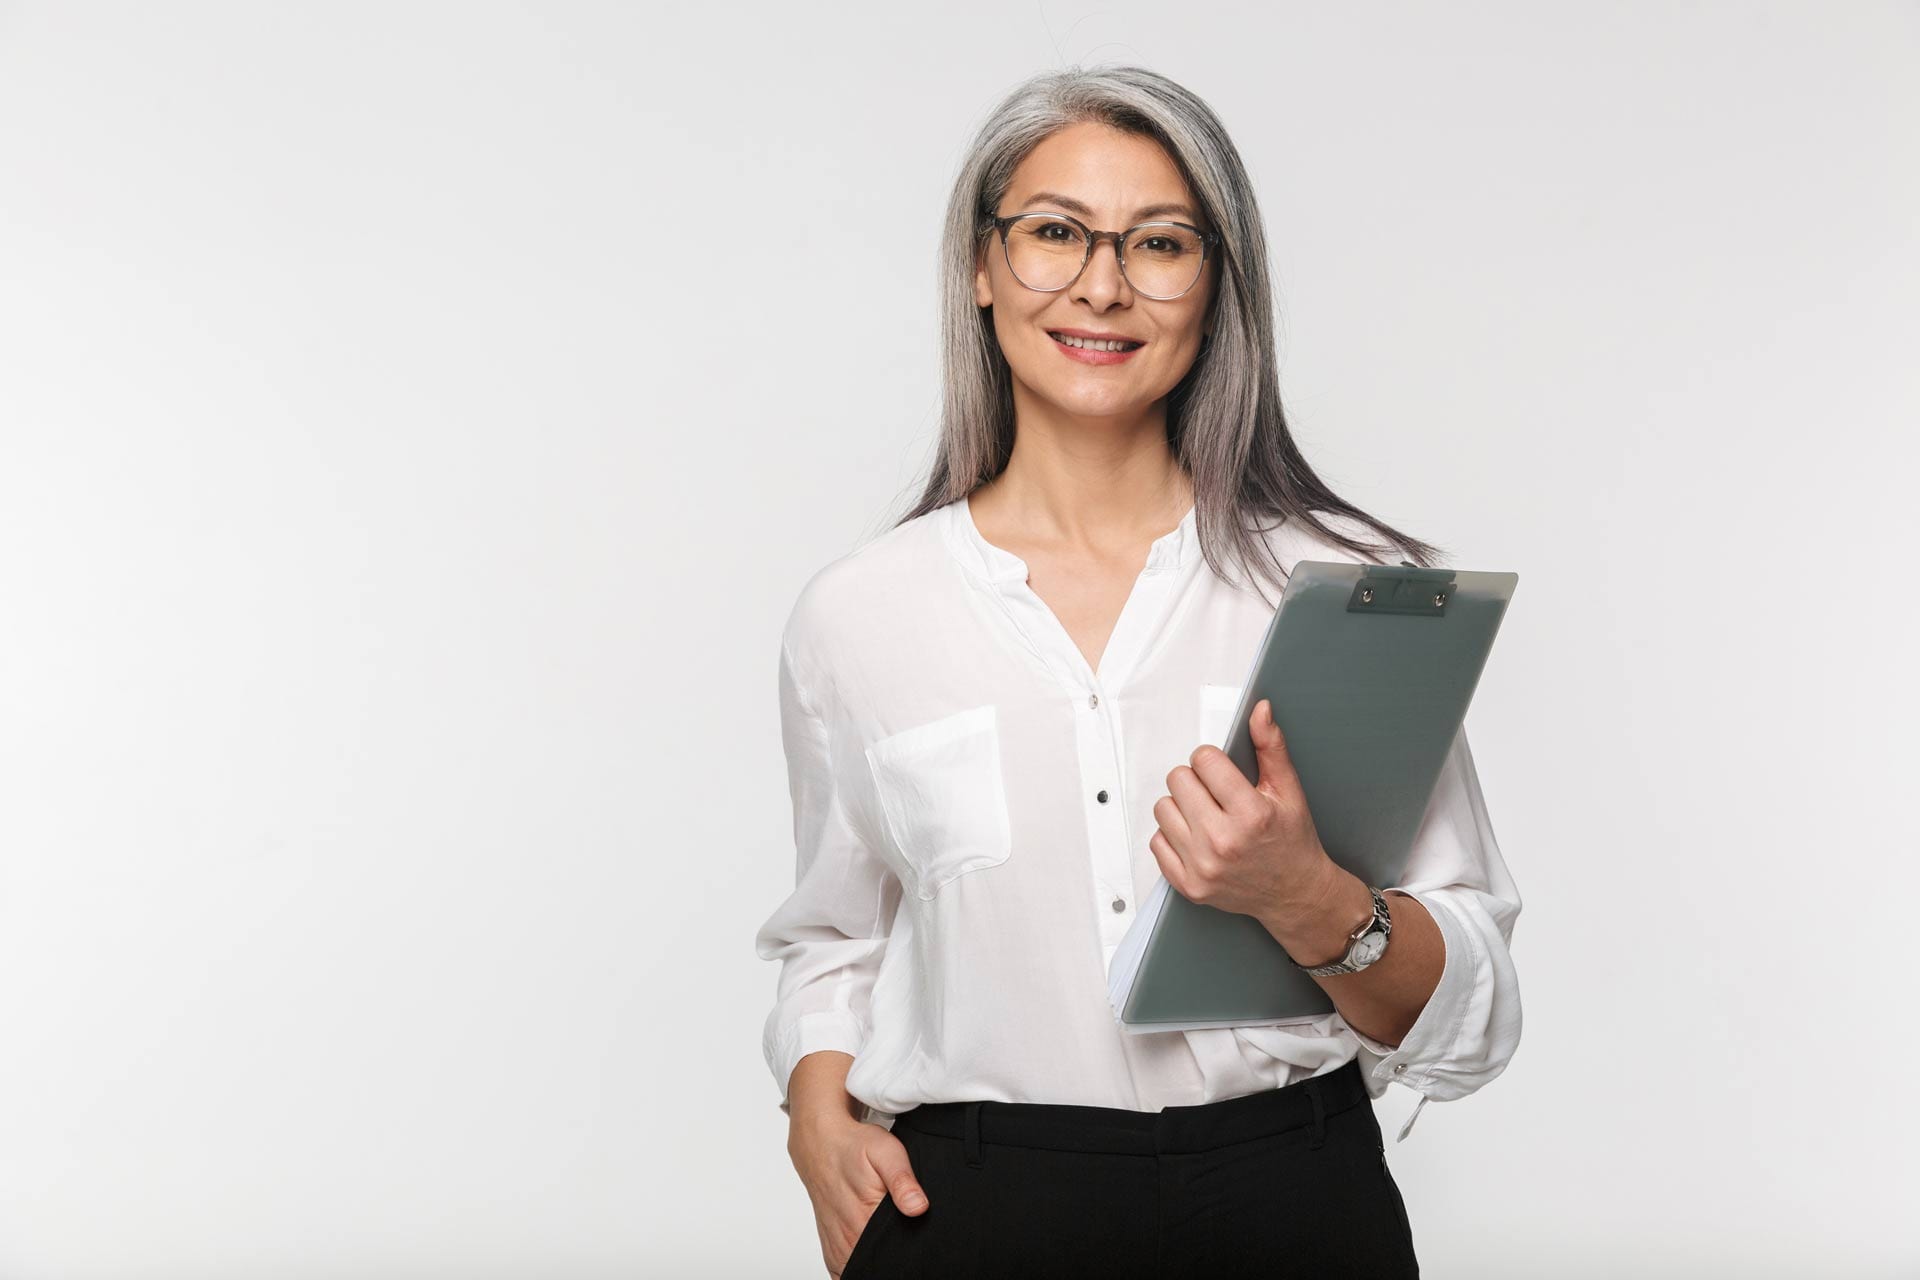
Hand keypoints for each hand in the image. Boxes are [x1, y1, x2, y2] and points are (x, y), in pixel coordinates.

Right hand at [787, 1113, 929, 1276]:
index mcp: (862, 1220)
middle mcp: (847, 1238)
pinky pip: (843, 1272)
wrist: (820, 1142)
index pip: (891, 1257)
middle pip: (877, 1267)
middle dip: (893, 1260)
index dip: (907, 1254)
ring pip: (859, 1271)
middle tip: (903, 1239)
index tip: (915, 1245)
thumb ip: (903, 1181)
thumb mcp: (886, 1152)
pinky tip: (871, 1254)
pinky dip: (858, 1267)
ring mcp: (837, 1246)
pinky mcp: (831, 1247)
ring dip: (875, 1264)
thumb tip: (919, 1207)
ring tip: (889, 1247)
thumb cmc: (853, 1146)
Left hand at [1149, 697, 1340, 932]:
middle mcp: (1223, 842)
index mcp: (1251, 814)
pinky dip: (1172, 836)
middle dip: (1196, 781)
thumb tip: (1260, 711)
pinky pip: (1156, 842)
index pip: (1204, 760)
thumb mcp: (1289, 791)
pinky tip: (1197, 838)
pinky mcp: (1188, 885)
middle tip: (1216, 796)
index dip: (1213, 760)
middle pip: (1178, 780)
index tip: (1223, 773)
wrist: (1295, 894)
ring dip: (1181, 807)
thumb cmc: (1292, 842)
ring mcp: (1202, 867)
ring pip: (1162, 808)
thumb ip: (1271, 747)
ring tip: (1206, 816)